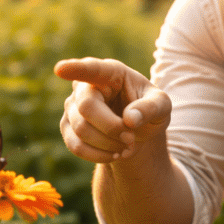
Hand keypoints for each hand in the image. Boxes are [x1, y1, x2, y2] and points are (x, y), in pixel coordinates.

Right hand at [54, 57, 171, 162]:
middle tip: (131, 138)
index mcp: (111, 73)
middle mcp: (86, 86)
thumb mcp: (162, 106)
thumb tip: (129, 120)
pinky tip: (114, 154)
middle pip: (87, 108)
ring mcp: (73, 105)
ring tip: (127, 146)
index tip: (60, 69)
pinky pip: (75, 146)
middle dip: (111, 128)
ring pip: (81, 129)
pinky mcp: (68, 126)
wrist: (137, 129)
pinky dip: (98, 155)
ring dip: (108, 144)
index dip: (75, 69)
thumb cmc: (150, 109)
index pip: (92, 69)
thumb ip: (151, 108)